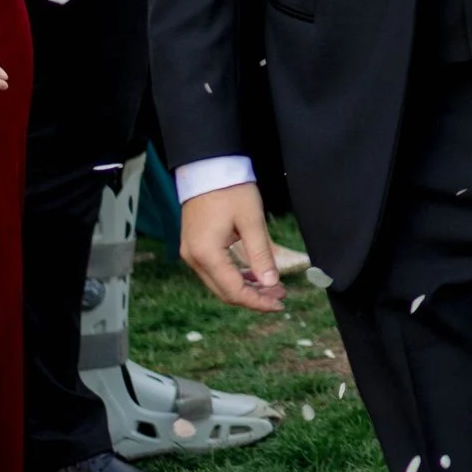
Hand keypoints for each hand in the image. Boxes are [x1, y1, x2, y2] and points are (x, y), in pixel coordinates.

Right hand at [180, 183, 287, 312]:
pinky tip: (254, 275)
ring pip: (219, 284)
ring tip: (272, 287)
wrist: (207, 167)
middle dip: (254, 298)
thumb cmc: (230, 189)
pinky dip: (234, 276)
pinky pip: (214, 271)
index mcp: (207, 254)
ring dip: (245, 288)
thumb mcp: (252, 222)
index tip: (280, 304)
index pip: (234, 291)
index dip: (258, 302)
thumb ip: (261, 255)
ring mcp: (191, 253)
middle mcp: (194, 258)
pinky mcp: (193, 246)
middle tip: (280, 296)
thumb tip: (271, 284)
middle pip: (224, 292)